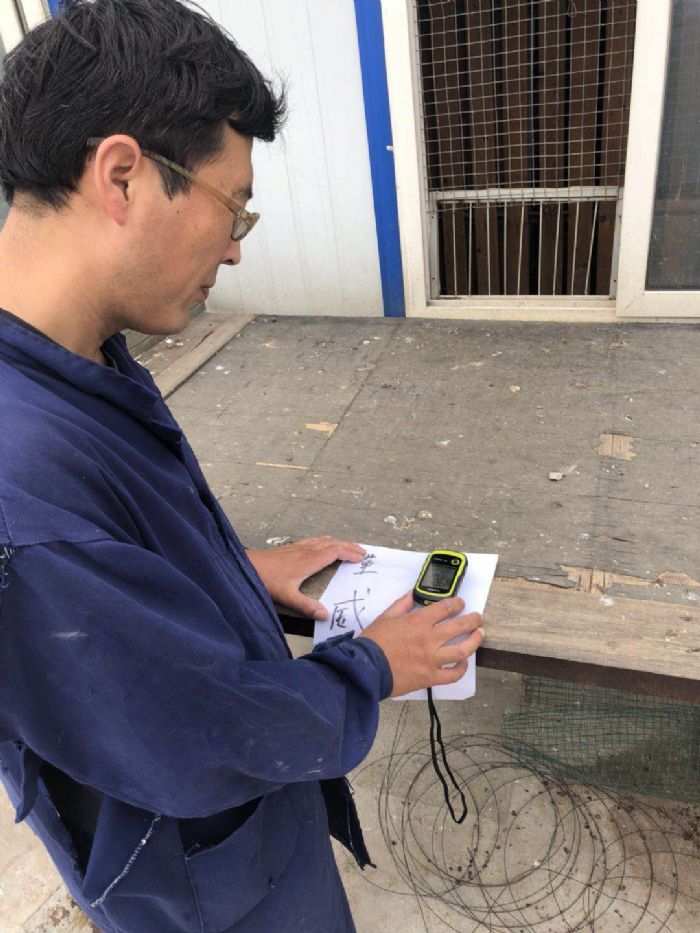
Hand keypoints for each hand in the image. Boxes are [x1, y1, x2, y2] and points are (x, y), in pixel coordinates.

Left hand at [246, 536, 364, 619]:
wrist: (247, 566)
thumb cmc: (267, 580)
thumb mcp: (287, 596)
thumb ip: (306, 606)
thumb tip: (325, 615)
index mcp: (309, 560)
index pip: (335, 551)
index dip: (350, 553)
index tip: (362, 557)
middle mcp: (306, 550)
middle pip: (332, 543)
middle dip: (349, 546)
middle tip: (363, 552)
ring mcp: (298, 547)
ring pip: (323, 540)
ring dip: (338, 542)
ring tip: (349, 547)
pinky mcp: (291, 547)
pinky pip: (313, 540)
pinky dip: (325, 541)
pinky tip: (323, 543)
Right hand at [359, 593, 483, 696]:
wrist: (365, 669)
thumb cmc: (373, 642)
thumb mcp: (385, 616)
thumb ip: (402, 604)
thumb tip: (413, 594)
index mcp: (418, 621)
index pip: (445, 608)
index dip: (456, 603)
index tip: (461, 603)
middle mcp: (429, 638)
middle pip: (459, 626)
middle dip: (473, 620)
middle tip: (478, 618)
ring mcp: (431, 659)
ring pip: (462, 650)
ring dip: (474, 641)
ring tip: (480, 635)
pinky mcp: (430, 677)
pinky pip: (452, 674)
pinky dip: (461, 668)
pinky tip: (464, 662)